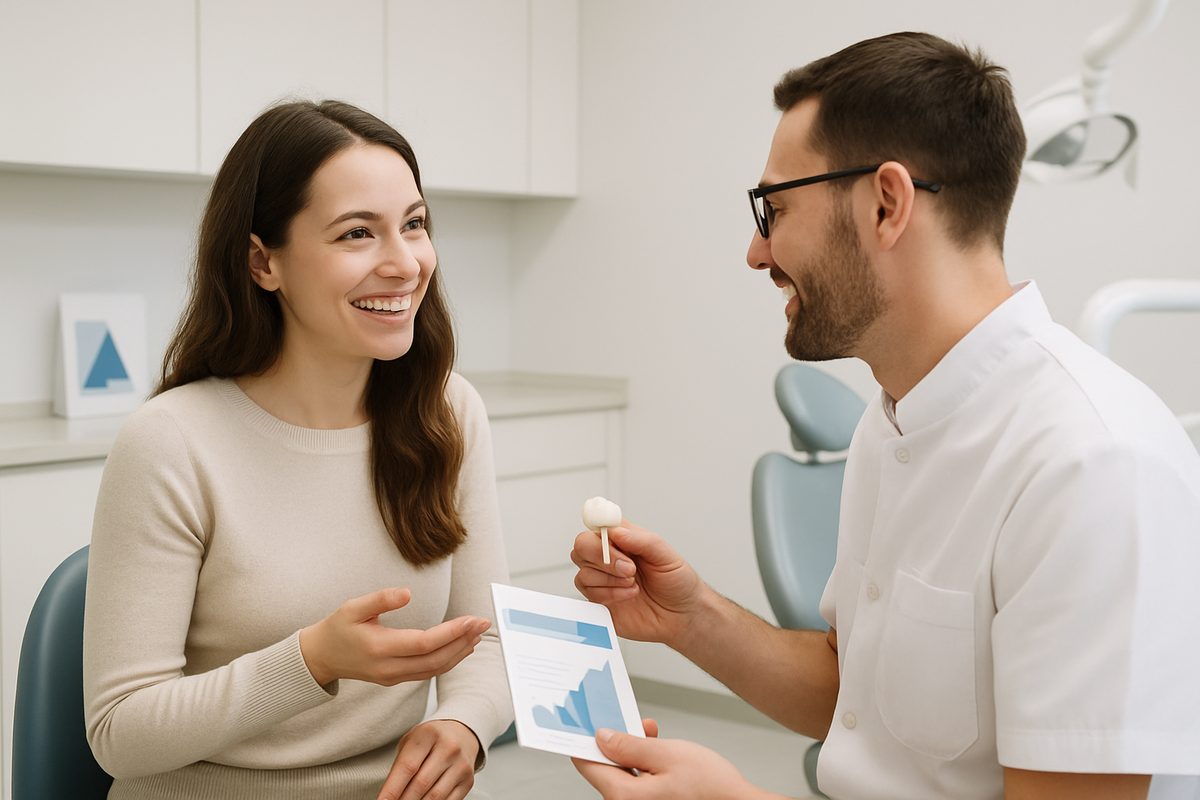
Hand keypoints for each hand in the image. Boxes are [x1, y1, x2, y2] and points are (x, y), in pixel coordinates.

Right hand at [300, 587, 491, 685]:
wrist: (321, 657)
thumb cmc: (337, 628)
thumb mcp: (352, 607)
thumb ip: (380, 599)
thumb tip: (408, 593)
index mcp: (379, 648)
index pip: (424, 643)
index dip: (451, 632)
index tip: (472, 618)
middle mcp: (389, 668)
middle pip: (436, 660)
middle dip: (463, 641)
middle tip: (484, 623)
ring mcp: (393, 677)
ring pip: (434, 669)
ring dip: (459, 652)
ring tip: (478, 633)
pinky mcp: (395, 679)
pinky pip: (428, 672)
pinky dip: (448, 660)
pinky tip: (461, 646)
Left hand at [377, 719, 479, 799]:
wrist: (461, 733)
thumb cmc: (430, 740)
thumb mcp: (411, 742)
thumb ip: (400, 766)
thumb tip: (389, 796)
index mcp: (429, 734)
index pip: (407, 767)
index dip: (392, 789)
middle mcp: (448, 748)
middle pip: (420, 784)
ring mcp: (461, 765)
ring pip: (435, 797)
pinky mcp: (468, 780)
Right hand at [570, 520, 703, 647]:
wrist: (683, 616)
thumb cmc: (678, 583)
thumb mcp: (666, 555)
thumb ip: (640, 540)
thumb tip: (615, 531)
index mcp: (623, 540)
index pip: (597, 526)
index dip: (600, 533)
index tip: (612, 542)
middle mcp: (609, 558)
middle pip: (582, 547)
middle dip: (604, 558)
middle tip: (630, 569)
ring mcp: (603, 580)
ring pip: (584, 574)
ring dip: (610, 580)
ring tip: (634, 584)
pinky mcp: (601, 602)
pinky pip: (590, 596)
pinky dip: (610, 595)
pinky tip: (629, 595)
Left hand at [572, 722, 769, 799]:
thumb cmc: (711, 787)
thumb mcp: (667, 754)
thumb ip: (630, 745)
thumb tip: (602, 738)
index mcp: (624, 797)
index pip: (587, 763)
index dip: (585, 737)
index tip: (585, 718)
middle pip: (605, 767)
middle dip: (616, 739)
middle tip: (632, 720)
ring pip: (622, 772)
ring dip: (632, 749)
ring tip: (652, 731)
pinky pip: (636, 781)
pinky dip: (642, 762)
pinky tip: (657, 749)